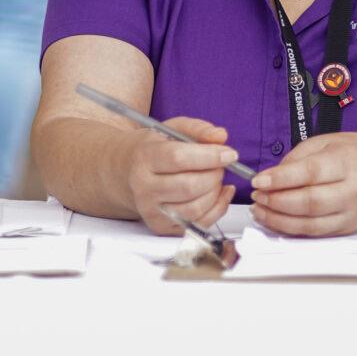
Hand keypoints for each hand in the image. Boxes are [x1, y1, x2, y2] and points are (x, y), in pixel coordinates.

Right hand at [125, 116, 238, 233]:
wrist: (127, 173)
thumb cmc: (154, 149)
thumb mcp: (172, 130)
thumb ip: (198, 129)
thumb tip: (220, 136)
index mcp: (144, 158)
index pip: (178, 158)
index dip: (209, 156)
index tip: (229, 154)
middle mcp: (144, 188)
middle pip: (189, 187)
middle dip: (214, 175)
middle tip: (221, 166)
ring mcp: (151, 211)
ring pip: (195, 209)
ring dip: (215, 192)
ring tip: (216, 178)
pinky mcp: (162, 226)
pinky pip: (198, 224)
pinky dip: (218, 208)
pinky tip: (220, 193)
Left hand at [251, 132, 356, 237]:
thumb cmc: (355, 156)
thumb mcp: (327, 142)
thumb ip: (297, 158)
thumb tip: (270, 177)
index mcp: (349, 162)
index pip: (311, 173)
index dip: (281, 179)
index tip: (258, 180)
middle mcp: (353, 190)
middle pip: (309, 202)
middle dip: (276, 201)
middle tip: (256, 195)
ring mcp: (351, 213)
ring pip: (310, 223)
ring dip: (278, 219)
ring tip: (259, 208)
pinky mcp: (346, 229)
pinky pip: (313, 233)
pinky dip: (289, 228)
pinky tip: (273, 219)